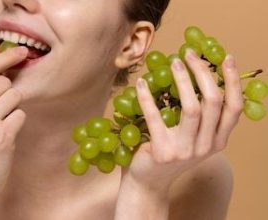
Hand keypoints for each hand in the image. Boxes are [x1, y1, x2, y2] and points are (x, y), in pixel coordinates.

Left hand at [122, 50, 242, 192]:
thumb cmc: (168, 153)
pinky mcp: (163, 152)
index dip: (233, 81)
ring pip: (191, 107)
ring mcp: (186, 151)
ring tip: (172, 62)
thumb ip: (200, 116)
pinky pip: (155, 117)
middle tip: (188, 53)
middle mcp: (206, 146)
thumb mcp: (191, 137)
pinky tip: (141, 82)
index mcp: (217, 141)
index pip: (234, 108)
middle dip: (203, 72)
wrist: (148, 183)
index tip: (226, 57)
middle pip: (214, 101)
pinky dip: (147, 97)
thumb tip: (196, 75)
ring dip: (182, 79)